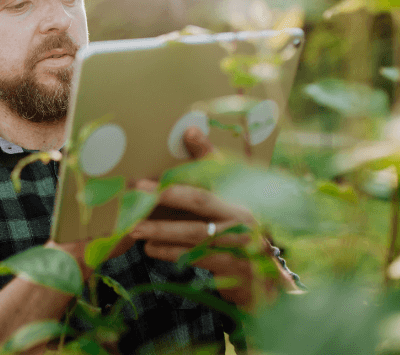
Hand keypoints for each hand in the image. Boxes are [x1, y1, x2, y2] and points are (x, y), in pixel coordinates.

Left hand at [129, 126, 278, 309]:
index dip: (171, 190)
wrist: (267, 265)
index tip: (141, 185)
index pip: (202, 194)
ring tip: (133, 229)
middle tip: (131, 207)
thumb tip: (190, 130)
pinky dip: (171, 254)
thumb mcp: (229, 184)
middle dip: (161, 213)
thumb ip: (207, 159)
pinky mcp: (231, 269)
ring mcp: (237, 249)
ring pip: (193, 241)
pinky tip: (150, 248)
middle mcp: (239, 225)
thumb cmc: (240, 215)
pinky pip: (196, 260)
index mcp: (237, 201)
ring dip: (161, 234)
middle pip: (196, 219)